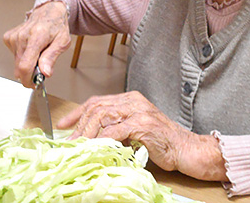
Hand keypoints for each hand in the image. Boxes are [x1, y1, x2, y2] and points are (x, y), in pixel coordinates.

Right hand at [3, 1, 70, 86]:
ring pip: (17, 62)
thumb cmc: (56, 26)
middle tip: (42, 66)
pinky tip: (30, 47)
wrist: (48, 12)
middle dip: (30, 72)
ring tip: (38, 52)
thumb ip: (52, 57)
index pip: (25, 66)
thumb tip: (45, 73)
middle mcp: (22, 36)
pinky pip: (14, 55)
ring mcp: (14, 36)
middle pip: (20, 66)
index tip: (34, 84)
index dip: (28, 80)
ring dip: (27, 63)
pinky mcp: (8, 37)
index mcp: (37, 36)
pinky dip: (22, 56)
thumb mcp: (62, 42)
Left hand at [57, 91, 227, 180]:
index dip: (78, 112)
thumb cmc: (163, 143)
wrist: (186, 149)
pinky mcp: (144, 124)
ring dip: (87, 132)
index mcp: (131, 100)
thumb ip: (116, 130)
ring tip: (78, 145)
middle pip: (97, 107)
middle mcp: (134, 101)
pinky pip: (116, 129)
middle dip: (79, 124)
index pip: (98, 101)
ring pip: (103, 115)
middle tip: (68, 140)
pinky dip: (102, 139)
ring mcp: (139, 111)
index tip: (63, 125)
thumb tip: (90, 139)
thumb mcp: (134, 132)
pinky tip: (95, 147)